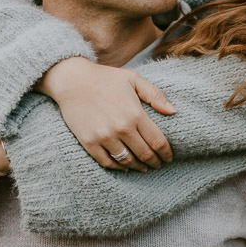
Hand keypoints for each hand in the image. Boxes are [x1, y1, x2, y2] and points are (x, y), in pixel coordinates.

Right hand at [38, 58, 175, 171]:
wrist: (72, 80)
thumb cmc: (105, 78)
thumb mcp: (133, 79)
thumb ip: (154, 94)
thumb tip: (173, 111)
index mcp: (135, 114)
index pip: (157, 142)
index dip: (166, 153)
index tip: (168, 158)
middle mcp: (121, 128)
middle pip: (144, 154)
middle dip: (155, 162)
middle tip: (158, 165)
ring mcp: (104, 137)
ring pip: (127, 161)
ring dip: (138, 167)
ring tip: (143, 168)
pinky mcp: (89, 142)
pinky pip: (107, 162)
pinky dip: (118, 167)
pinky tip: (124, 167)